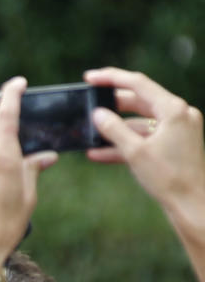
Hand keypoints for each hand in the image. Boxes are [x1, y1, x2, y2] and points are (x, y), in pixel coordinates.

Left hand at [0, 77, 54, 274]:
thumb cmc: (4, 227)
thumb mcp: (27, 198)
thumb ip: (33, 170)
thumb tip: (44, 155)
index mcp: (3, 160)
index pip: (7, 117)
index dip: (13, 95)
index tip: (18, 84)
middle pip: (4, 149)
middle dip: (13, 162)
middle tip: (15, 193)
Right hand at [85, 67, 204, 209]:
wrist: (192, 204)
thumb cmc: (168, 178)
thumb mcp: (134, 152)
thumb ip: (113, 129)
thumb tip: (97, 114)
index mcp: (174, 110)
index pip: (138, 84)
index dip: (111, 78)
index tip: (90, 78)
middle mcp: (179, 115)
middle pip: (139, 101)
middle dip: (112, 105)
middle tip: (89, 103)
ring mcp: (178, 129)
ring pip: (140, 122)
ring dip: (115, 129)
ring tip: (90, 134)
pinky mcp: (174, 144)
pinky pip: (146, 137)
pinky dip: (126, 143)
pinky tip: (100, 153)